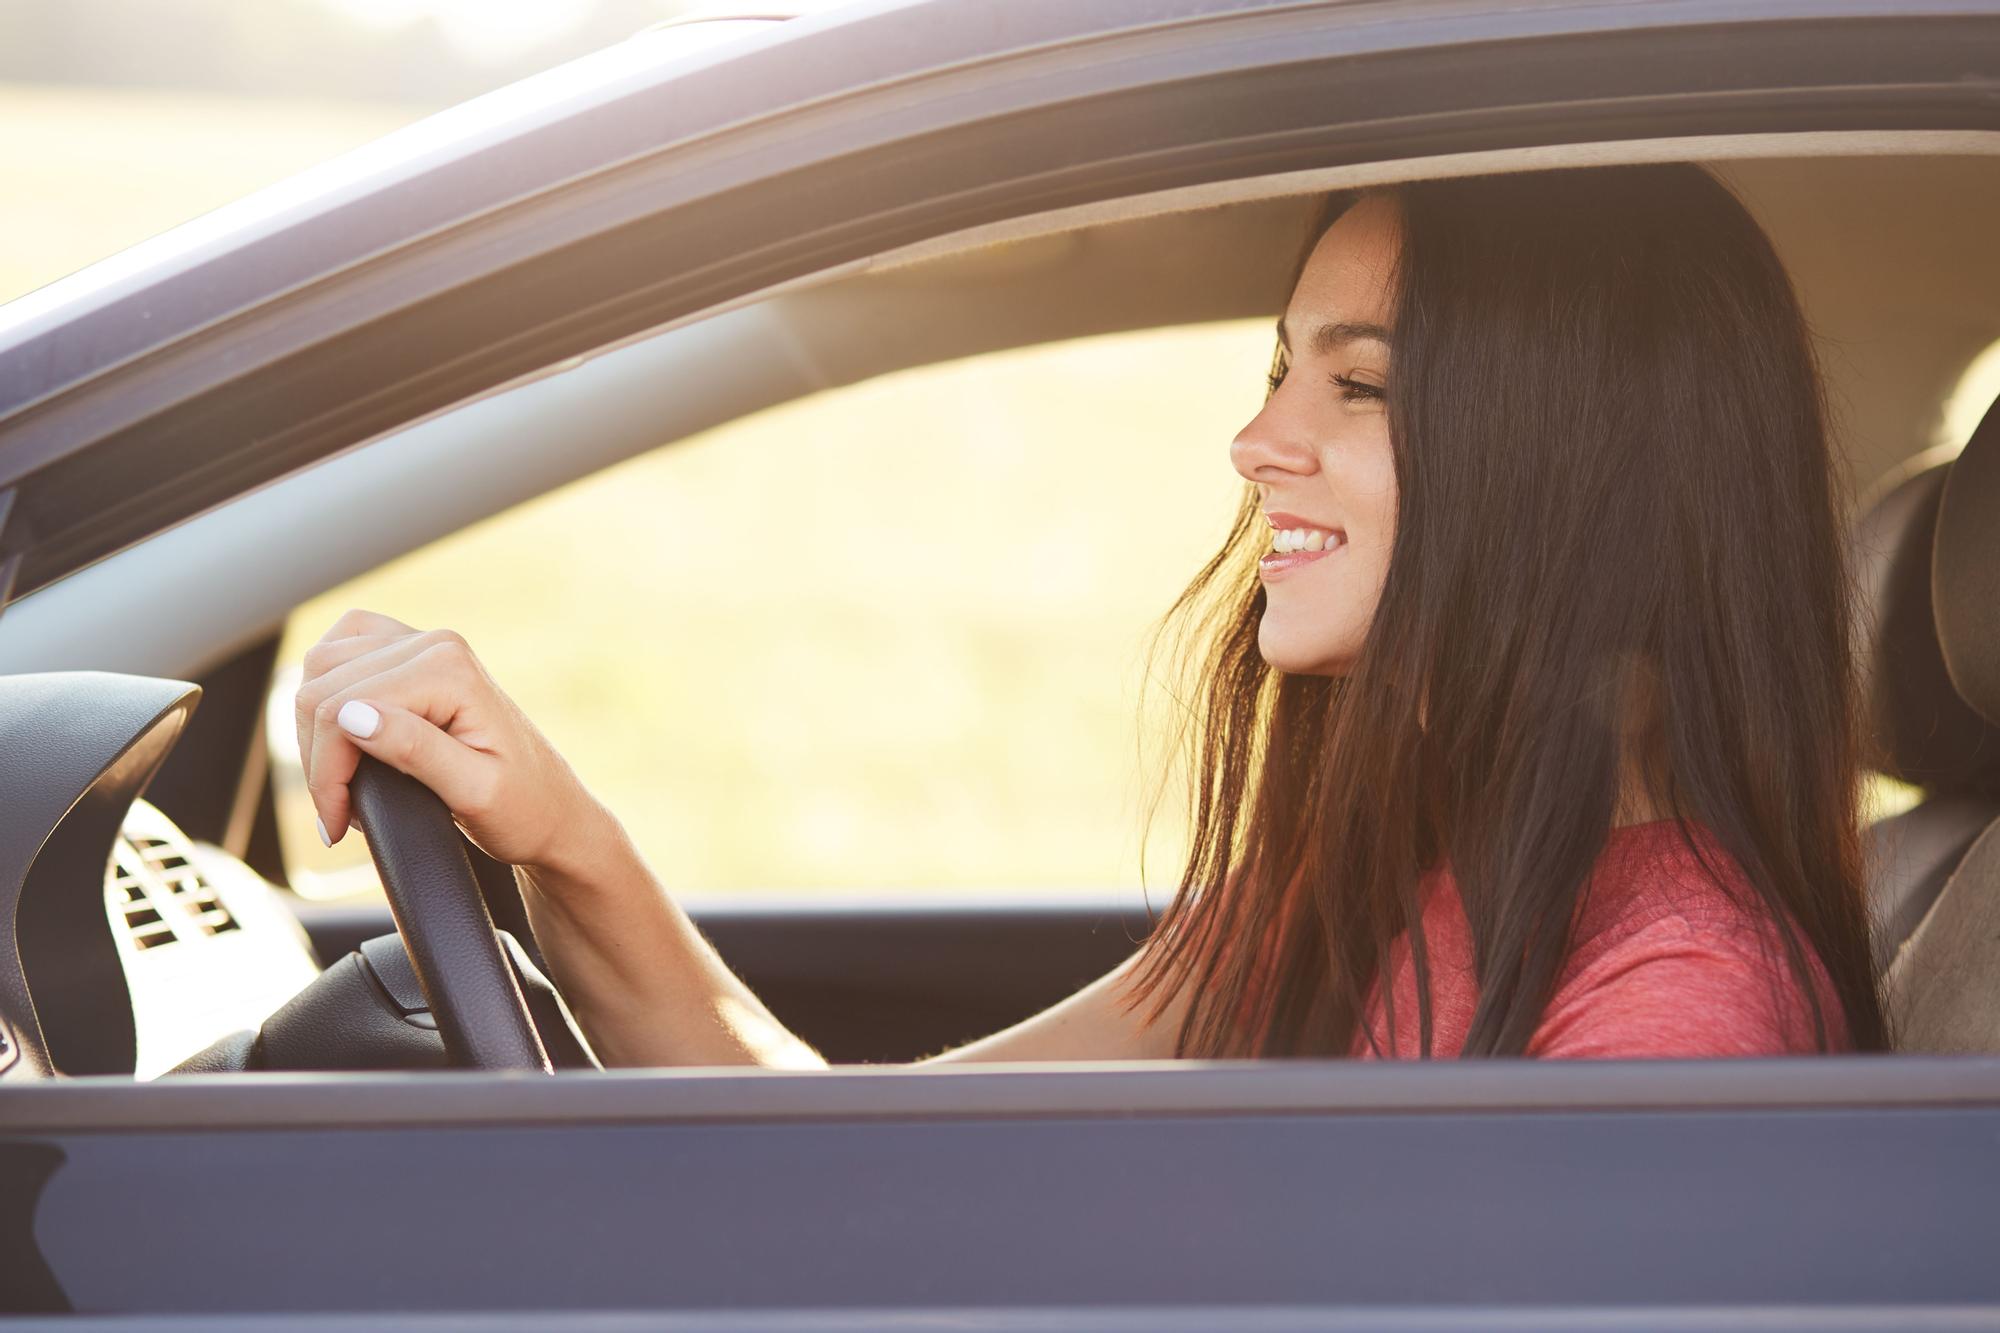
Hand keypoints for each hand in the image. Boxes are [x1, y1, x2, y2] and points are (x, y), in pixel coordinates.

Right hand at [293, 609, 607, 870]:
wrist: (553, 809)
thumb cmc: (524, 808)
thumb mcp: (474, 792)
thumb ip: (414, 749)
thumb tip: (352, 715)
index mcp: (449, 670)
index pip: (342, 709)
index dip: (328, 774)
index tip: (337, 825)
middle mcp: (435, 645)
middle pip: (322, 686)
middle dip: (319, 758)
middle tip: (339, 814)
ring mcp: (422, 643)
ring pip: (320, 667)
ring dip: (316, 730)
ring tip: (342, 783)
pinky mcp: (410, 653)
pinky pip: (339, 654)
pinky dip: (325, 695)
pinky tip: (342, 739)